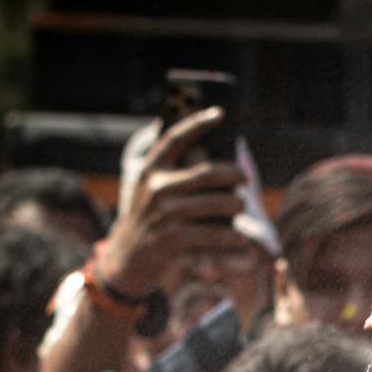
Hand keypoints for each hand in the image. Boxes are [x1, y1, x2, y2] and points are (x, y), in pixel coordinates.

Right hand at [96, 109, 250, 295]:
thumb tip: (211, 151)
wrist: (127, 259)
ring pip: (220, 205)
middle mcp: (157, 189)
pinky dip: (235, 238)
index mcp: (150, 170)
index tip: (220, 113)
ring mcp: (166, 215)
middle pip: (209, 173)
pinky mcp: (176, 241)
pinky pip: (217, 235)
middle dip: (235, 175)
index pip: (176, 138)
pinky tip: (243, 239)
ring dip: (238, 207)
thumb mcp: (150, 190)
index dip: (198, 123)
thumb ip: (174, 171)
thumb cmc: (149, 218)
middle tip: (245, 179)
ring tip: (241, 208)